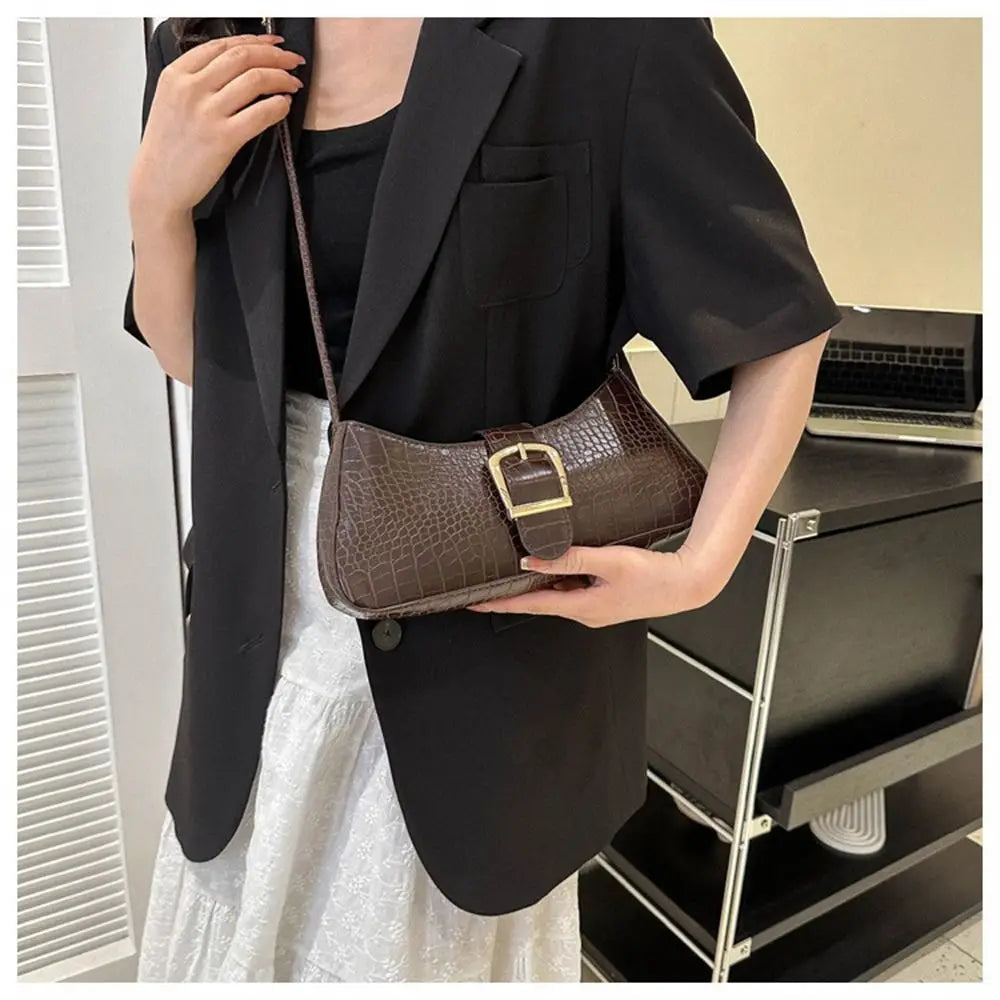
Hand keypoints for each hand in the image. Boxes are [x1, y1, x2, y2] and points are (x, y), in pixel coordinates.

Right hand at [129, 32, 304, 219]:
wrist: (159, 184)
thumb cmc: (168, 148)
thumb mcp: (171, 101)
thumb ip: (196, 80)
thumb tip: (235, 67)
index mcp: (176, 74)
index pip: (222, 45)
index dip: (255, 40)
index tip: (274, 44)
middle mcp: (190, 88)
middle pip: (242, 56)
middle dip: (275, 55)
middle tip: (293, 61)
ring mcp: (207, 113)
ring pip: (255, 79)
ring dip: (282, 78)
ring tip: (293, 84)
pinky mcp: (223, 138)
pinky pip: (261, 113)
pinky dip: (278, 105)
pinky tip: (284, 106)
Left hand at [467, 544, 726, 627]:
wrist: (686, 584)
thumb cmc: (652, 575)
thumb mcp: (608, 561)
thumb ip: (569, 559)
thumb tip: (532, 559)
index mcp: (582, 607)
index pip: (530, 606)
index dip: (500, 604)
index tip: (475, 603)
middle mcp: (585, 613)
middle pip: (541, 600)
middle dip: (515, 592)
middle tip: (488, 581)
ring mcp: (595, 608)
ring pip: (558, 594)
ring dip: (541, 582)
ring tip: (520, 566)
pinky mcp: (604, 600)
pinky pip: (574, 589)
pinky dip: (561, 578)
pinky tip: (558, 563)